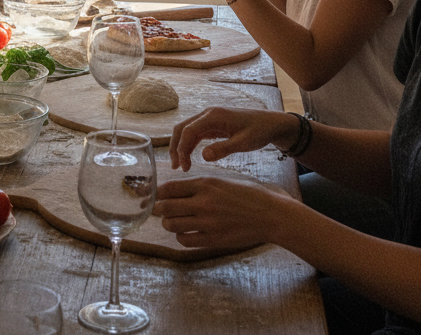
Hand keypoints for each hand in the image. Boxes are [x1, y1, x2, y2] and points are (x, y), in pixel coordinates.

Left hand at [154, 174, 293, 249]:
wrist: (270, 215)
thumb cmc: (246, 195)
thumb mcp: (220, 181)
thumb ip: (196, 185)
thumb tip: (172, 191)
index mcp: (204, 184)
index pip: (168, 188)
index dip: (155, 193)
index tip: (150, 195)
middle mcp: (203, 203)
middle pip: (165, 207)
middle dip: (157, 209)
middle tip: (156, 210)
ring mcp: (208, 223)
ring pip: (172, 225)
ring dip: (168, 223)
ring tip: (172, 221)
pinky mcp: (214, 240)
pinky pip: (186, 240)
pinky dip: (181, 237)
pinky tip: (185, 232)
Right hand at [167, 107, 298, 171]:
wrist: (270, 123)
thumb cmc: (259, 132)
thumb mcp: (244, 143)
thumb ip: (224, 149)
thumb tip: (203, 156)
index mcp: (213, 116)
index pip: (188, 130)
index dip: (182, 148)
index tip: (183, 167)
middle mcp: (207, 114)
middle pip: (182, 128)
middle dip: (176, 147)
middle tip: (176, 168)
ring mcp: (209, 118)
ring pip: (186, 130)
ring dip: (180, 146)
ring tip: (180, 166)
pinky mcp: (212, 124)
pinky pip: (195, 133)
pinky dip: (188, 145)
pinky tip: (189, 157)